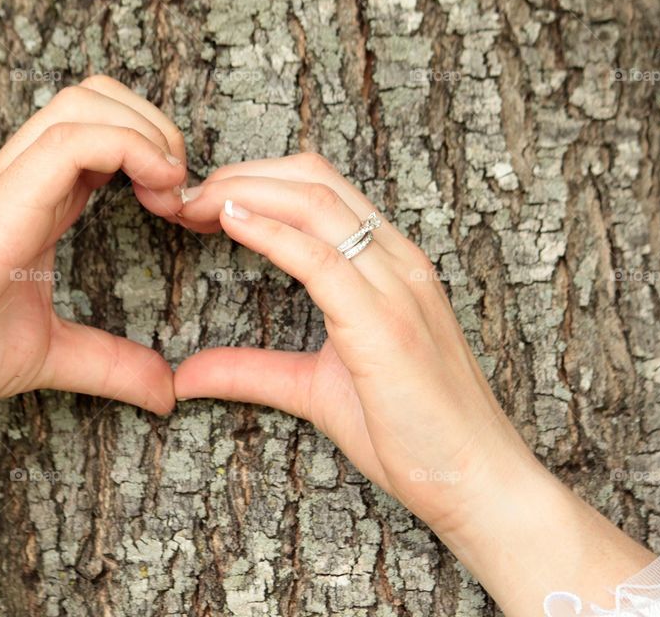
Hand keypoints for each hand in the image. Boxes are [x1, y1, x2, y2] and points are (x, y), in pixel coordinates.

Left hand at [174, 153, 653, 614]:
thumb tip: (187, 375)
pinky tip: (229, 222)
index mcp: (387, 266)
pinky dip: (271, 231)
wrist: (478, 484)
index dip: (252, 182)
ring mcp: (396, 287)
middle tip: (181, 198)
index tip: (197, 203)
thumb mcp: (314, 391)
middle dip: (239, 175)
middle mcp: (396, 262)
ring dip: (243, 191)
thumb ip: (252, 372)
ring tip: (191, 204)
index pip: (318, 190)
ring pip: (316, 202)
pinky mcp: (386, 323)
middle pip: (312, 178)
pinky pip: (322, 258)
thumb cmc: (412, 435)